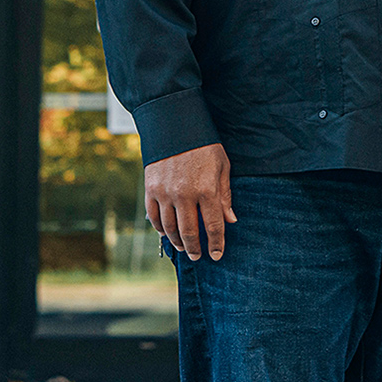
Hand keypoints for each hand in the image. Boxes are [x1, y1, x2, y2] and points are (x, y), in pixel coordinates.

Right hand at [144, 142, 236, 259]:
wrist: (175, 124)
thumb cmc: (204, 145)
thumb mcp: (222, 166)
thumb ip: (225, 195)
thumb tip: (230, 220)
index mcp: (206, 189)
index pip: (213, 226)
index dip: (216, 244)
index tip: (217, 254)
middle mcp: (185, 194)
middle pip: (189, 232)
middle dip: (195, 248)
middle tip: (198, 256)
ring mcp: (165, 193)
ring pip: (170, 228)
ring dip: (177, 242)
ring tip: (184, 248)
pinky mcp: (151, 188)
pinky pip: (154, 216)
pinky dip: (160, 229)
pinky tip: (166, 233)